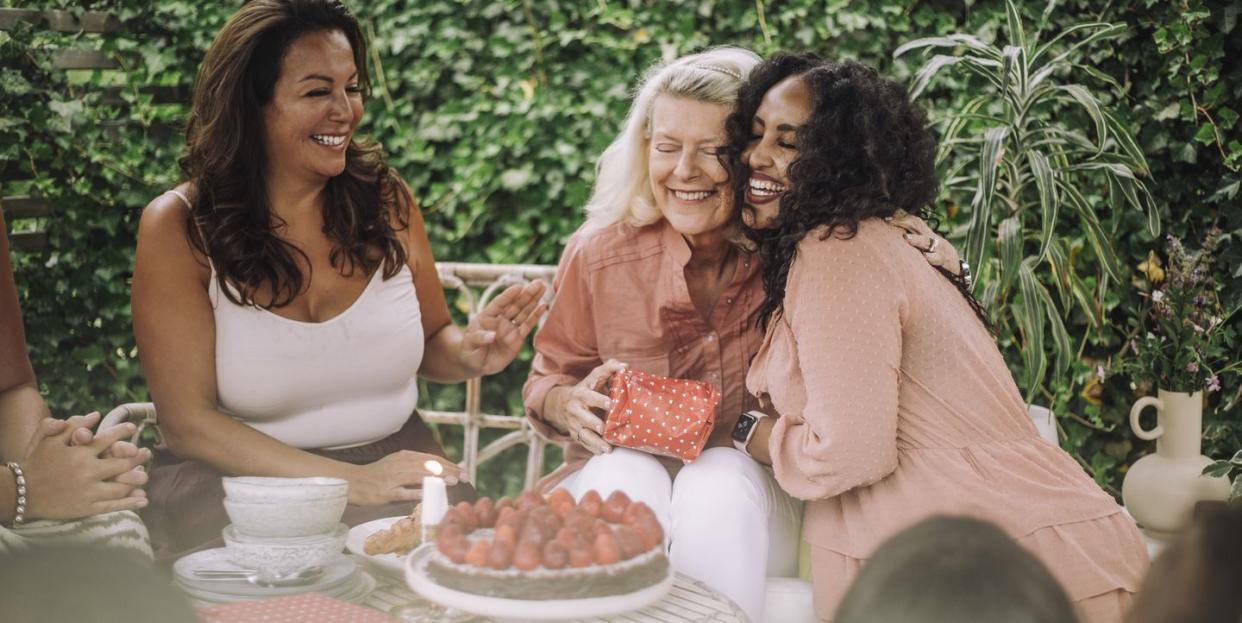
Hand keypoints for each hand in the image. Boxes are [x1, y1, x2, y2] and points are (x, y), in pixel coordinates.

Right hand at [20, 417, 151, 519]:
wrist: (22, 492)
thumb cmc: (37, 463)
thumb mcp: (50, 440)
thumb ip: (72, 425)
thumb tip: (95, 414)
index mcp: (80, 453)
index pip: (108, 439)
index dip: (123, 432)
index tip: (133, 428)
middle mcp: (87, 471)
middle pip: (121, 463)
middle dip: (137, 458)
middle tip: (147, 453)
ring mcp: (88, 491)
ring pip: (120, 486)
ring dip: (136, 480)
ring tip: (144, 475)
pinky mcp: (86, 507)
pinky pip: (113, 506)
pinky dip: (130, 503)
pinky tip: (143, 500)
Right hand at [346, 451, 464, 505]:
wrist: (353, 482)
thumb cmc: (378, 475)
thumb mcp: (397, 464)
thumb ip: (416, 465)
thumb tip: (440, 470)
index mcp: (404, 456)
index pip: (431, 459)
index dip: (449, 464)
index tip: (463, 471)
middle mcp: (400, 464)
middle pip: (429, 465)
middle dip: (449, 470)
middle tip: (465, 476)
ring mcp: (393, 478)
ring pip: (419, 476)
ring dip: (437, 478)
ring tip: (453, 481)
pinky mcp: (386, 492)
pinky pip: (404, 492)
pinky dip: (417, 492)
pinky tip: (429, 493)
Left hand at [458, 280, 547, 375]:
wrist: (476, 364)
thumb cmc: (469, 351)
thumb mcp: (469, 344)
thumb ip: (479, 338)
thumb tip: (492, 335)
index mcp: (487, 316)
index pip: (499, 303)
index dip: (508, 296)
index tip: (518, 287)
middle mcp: (500, 320)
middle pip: (515, 304)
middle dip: (527, 293)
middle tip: (538, 282)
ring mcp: (510, 328)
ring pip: (524, 312)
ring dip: (533, 300)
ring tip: (543, 288)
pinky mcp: (517, 339)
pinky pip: (527, 326)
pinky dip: (535, 316)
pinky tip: (543, 306)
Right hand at [545, 359, 626, 454]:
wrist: (562, 403)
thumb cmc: (586, 389)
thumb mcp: (594, 377)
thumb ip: (608, 369)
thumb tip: (625, 366)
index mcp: (580, 394)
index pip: (589, 397)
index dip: (599, 400)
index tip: (610, 404)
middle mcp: (575, 410)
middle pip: (583, 417)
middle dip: (592, 422)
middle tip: (603, 428)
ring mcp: (574, 424)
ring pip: (583, 434)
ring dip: (594, 442)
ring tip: (607, 449)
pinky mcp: (576, 434)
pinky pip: (583, 443)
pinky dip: (592, 448)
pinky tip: (602, 452)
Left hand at [887, 210, 960, 274]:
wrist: (957, 267)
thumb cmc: (936, 255)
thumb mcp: (924, 245)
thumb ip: (912, 238)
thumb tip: (895, 232)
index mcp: (926, 234)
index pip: (913, 221)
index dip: (900, 217)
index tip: (886, 218)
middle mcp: (932, 238)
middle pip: (918, 225)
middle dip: (904, 222)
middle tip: (890, 222)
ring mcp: (939, 249)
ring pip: (928, 242)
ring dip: (916, 240)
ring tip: (905, 238)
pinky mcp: (945, 260)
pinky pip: (939, 258)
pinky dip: (932, 257)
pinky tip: (925, 256)